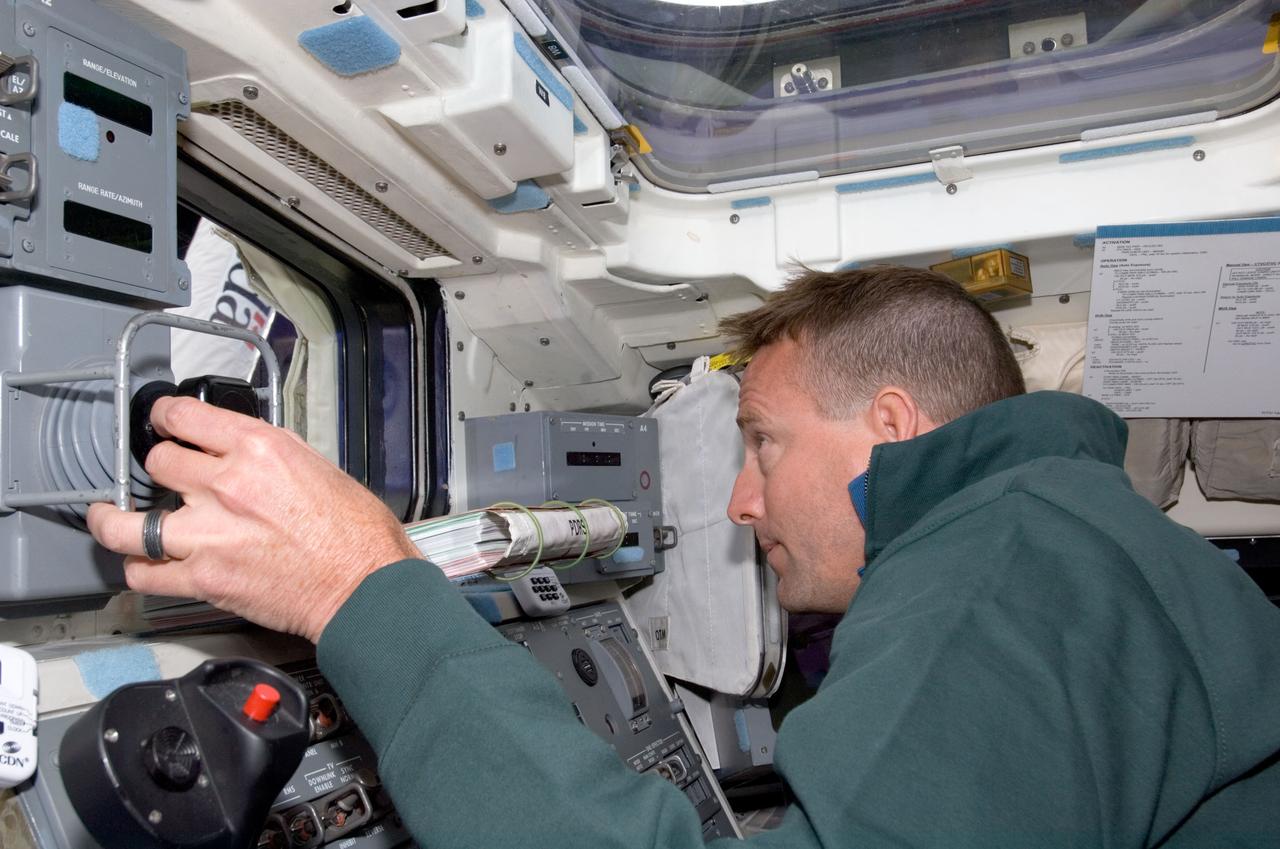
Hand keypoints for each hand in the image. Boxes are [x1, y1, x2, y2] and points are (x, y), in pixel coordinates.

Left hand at [87, 397, 419, 641]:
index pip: (184, 417)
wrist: (363, 587)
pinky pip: (144, 573)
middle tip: (160, 474)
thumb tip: (241, 452)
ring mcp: (208, 534)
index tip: (160, 421)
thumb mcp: (318, 467)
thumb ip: (268, 456)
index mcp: (259, 449)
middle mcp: (227, 486)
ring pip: (127, 522)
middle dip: (159, 467)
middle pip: (157, 463)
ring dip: (115, 519)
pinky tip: (142, 562)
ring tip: (110, 516)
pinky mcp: (203, 579)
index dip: (164, 416)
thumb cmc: (355, 535)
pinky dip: (139, 568)